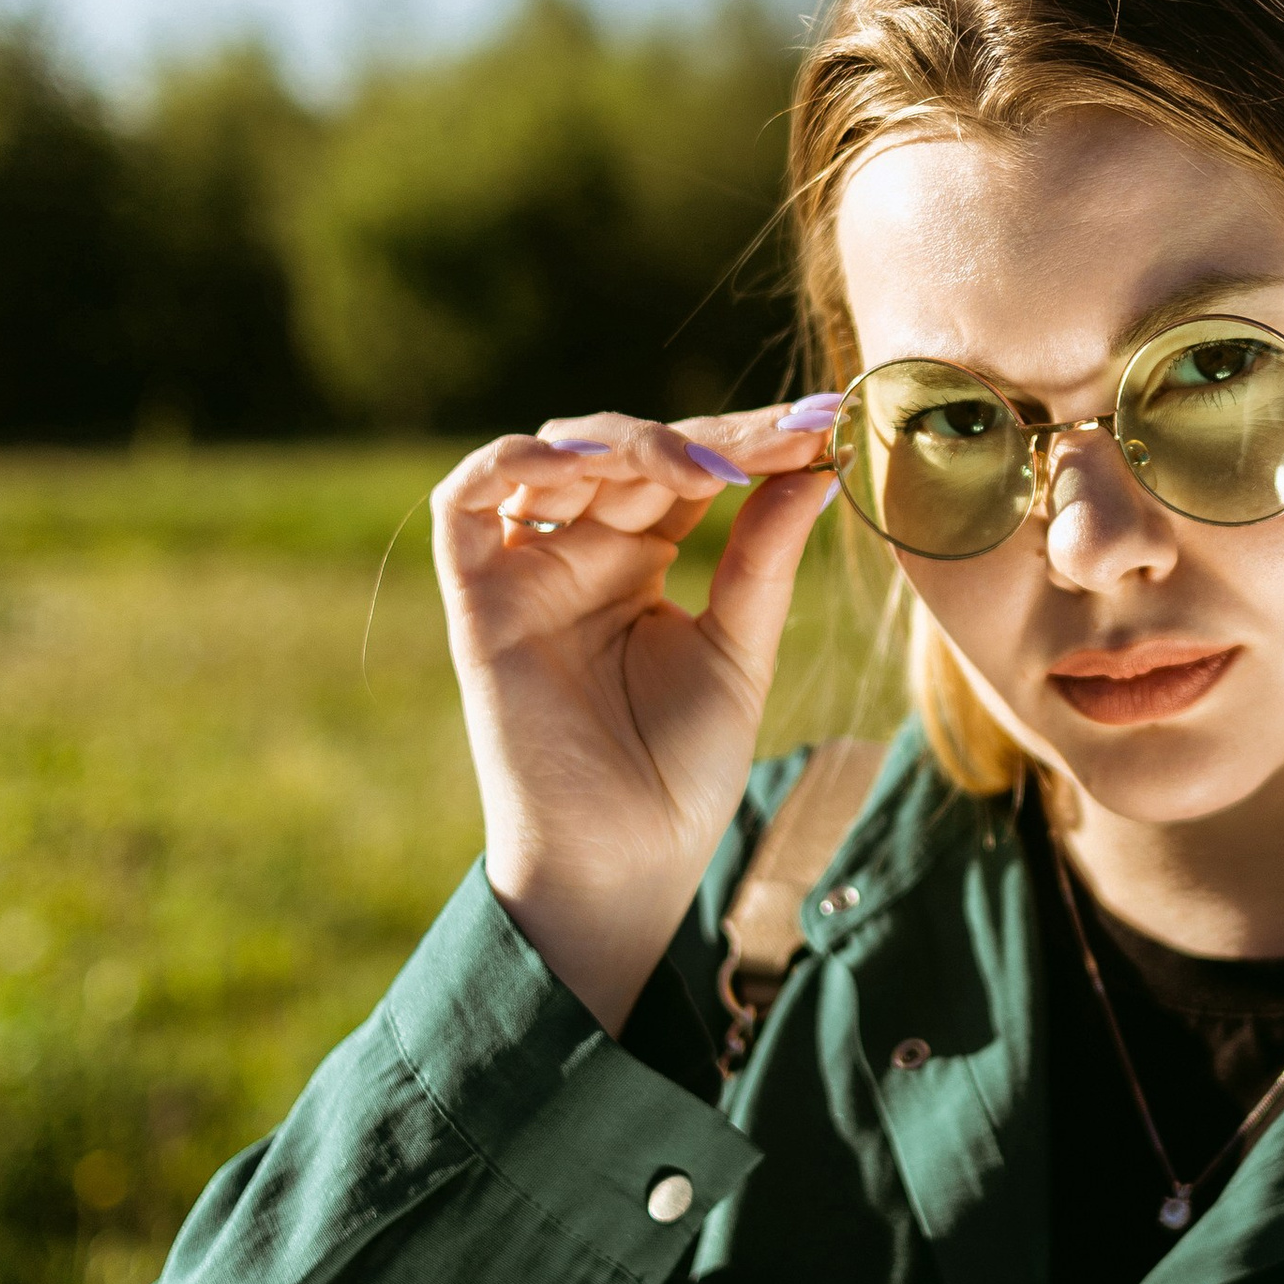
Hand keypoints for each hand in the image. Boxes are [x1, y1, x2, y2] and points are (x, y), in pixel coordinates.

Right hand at [430, 397, 844, 1032]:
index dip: (748, 441)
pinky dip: (512, 464)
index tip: (821, 422)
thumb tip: (817, 465)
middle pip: (628, 453)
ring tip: (701, 464)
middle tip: (780, 434)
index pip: (689, 470)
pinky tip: (585, 465)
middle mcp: (579, 553)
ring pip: (553, 458)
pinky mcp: (477, 602)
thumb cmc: (683, 771)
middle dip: (705, 437)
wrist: (626, 861)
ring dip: (622, 443)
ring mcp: (526, 572)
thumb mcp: (740, 648)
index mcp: (641, 559)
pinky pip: (462, 504)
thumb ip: (763, 555)